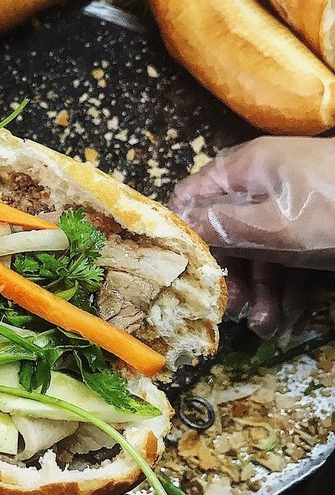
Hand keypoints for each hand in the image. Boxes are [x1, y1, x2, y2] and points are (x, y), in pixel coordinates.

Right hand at [170, 136, 334, 336]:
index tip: (180, 271)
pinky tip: (284, 315)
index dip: (181, 233)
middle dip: (225, 274)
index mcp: (242, 170)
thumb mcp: (272, 223)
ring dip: (255, 290)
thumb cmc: (334, 209)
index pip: (190, 197)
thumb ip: (218, 225)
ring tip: (262, 324)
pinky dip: (282, 287)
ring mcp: (288, 209)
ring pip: (254, 251)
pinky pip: (284, 257)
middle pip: (223, 231)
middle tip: (228, 310)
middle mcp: (259, 186)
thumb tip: (175, 226)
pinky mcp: (311, 230)